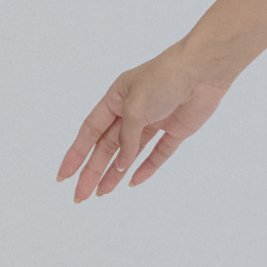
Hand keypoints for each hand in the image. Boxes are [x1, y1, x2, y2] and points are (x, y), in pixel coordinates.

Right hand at [56, 46, 233, 200]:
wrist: (203, 70)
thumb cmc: (165, 79)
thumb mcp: (135, 108)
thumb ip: (126, 138)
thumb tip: (121, 166)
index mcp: (116, 98)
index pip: (89, 131)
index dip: (75, 155)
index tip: (63, 176)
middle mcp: (132, 110)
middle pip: (107, 147)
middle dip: (92, 171)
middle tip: (80, 196)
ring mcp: (154, 121)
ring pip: (129, 153)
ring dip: (115, 173)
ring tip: (101, 194)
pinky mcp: (175, 130)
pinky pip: (158, 153)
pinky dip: (146, 168)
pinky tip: (133, 183)